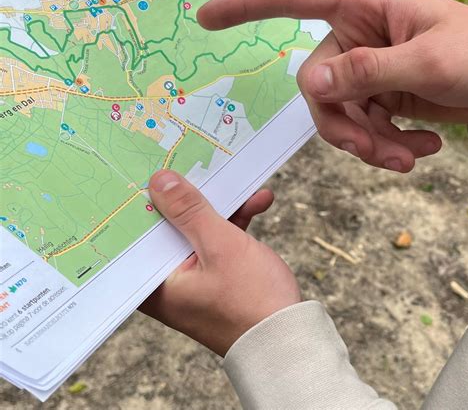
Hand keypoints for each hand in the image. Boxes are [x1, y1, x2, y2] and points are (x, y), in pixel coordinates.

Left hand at [140, 171, 300, 355]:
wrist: (292, 342)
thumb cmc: (252, 301)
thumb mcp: (221, 246)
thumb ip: (190, 211)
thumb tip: (160, 180)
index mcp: (156, 283)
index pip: (138, 233)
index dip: (145, 198)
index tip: (149, 167)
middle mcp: (169, 281)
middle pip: (171, 226)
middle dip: (191, 196)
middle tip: (195, 164)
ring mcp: (194, 277)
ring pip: (198, 230)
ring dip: (223, 207)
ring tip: (244, 184)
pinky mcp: (218, 275)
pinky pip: (219, 240)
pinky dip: (236, 223)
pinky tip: (259, 202)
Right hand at [197, 0, 467, 171]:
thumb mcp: (428, 62)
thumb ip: (367, 72)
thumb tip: (312, 85)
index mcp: (363, 5)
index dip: (245, 5)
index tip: (205, 17)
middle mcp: (358, 33)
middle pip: (316, 84)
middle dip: (344, 125)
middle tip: (377, 152)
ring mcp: (368, 65)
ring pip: (338, 112)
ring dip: (369, 142)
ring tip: (408, 157)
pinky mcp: (382, 93)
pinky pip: (362, 124)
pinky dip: (385, 144)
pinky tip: (420, 149)